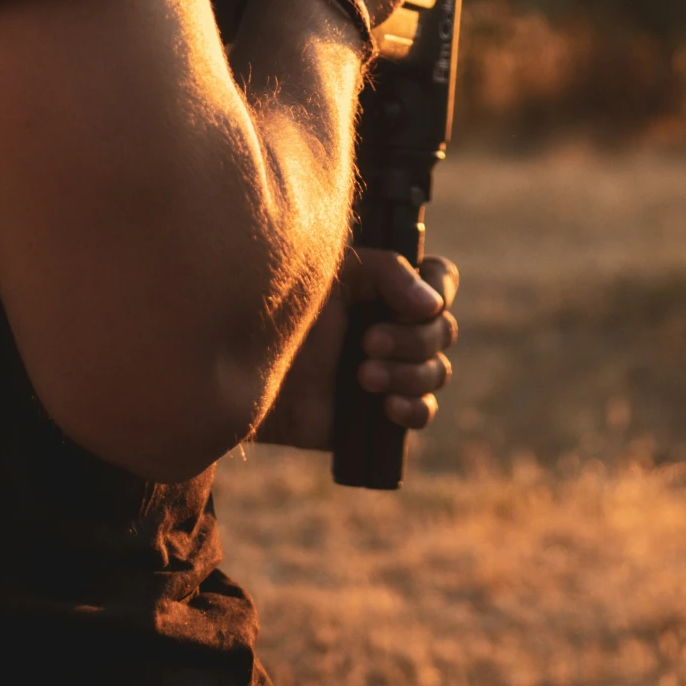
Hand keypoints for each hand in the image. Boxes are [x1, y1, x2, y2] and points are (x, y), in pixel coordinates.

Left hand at [256, 249, 458, 450]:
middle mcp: (395, 326)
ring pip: (437, 372)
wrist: (241, 369)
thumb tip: (432, 306)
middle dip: (413, 339)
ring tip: (362, 376)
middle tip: (368, 342)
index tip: (422, 304)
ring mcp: (391, 370)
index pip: (439, 281)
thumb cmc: (281, 307)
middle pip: (443, 330)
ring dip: (409, 374)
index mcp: (386, 287)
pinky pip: (422, 413)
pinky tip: (387, 407)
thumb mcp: (333, 272)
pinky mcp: (379, 413)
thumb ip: (387, 272)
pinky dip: (414, 409)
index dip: (441, 290)